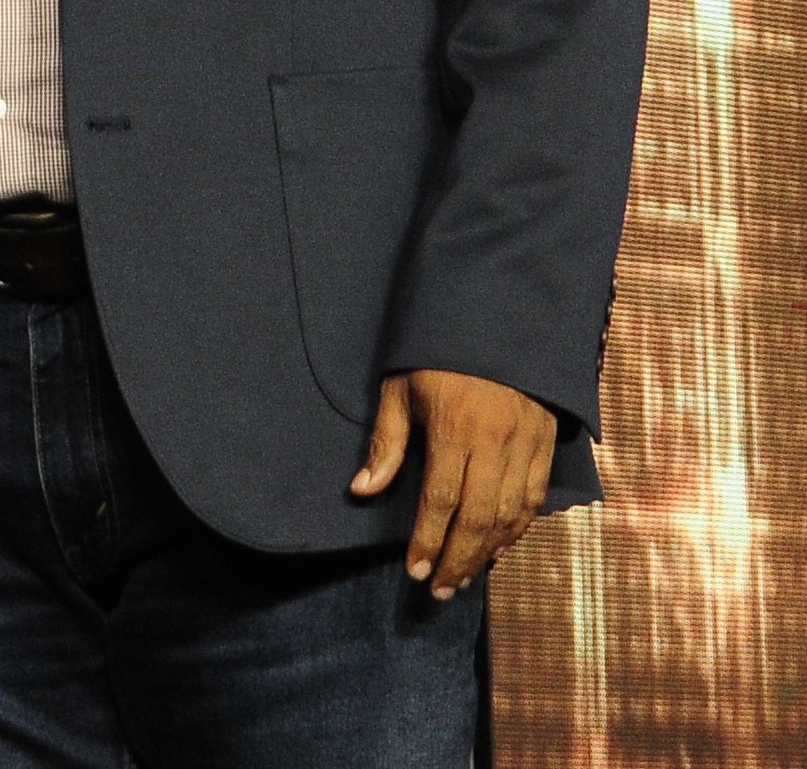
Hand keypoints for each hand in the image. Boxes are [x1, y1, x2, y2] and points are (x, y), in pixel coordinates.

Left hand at [351, 367, 558, 598]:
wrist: (497, 319)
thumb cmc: (437, 355)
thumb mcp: (400, 388)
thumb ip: (386, 441)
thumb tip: (361, 490)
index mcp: (456, 427)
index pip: (441, 500)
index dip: (428, 541)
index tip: (414, 571)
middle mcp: (497, 442)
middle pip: (479, 517)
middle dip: (459, 560)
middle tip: (440, 591)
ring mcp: (527, 444)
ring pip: (512, 515)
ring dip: (488, 552)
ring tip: (464, 577)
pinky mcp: (548, 443)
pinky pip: (536, 498)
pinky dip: (518, 529)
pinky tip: (499, 547)